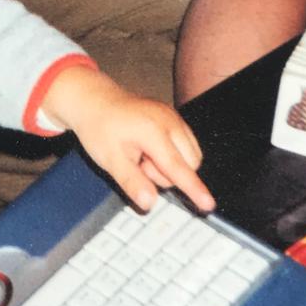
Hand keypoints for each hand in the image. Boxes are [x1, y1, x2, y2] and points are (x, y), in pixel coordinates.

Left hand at [40, 68, 213, 214]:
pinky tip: (151, 149)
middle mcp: (170, 121)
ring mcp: (175, 117)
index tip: (208, 204)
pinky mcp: (176, 118)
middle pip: (190, 164)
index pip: (178, 168)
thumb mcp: (110, 160)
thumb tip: (149, 204)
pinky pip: (187, 146)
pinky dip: (173, 155)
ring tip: (144, 155)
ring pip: (191, 156)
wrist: (96, 102)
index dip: (193, 189)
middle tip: (139, 164)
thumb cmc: (100, 128)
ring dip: (171, 166)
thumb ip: (132, 182)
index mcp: (153, 131)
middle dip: (167, 174)